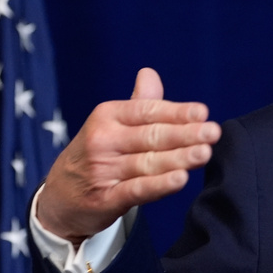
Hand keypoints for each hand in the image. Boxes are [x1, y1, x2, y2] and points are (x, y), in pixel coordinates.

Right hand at [36, 68, 221, 244]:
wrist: (59, 197)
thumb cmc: (98, 154)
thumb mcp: (112, 125)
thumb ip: (138, 104)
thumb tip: (150, 73)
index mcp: (107, 116)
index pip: (147, 111)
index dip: (176, 112)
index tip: (203, 113)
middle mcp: (103, 141)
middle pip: (151, 136)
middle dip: (185, 134)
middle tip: (212, 132)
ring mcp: (102, 171)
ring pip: (148, 163)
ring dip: (179, 158)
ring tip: (204, 153)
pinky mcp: (105, 199)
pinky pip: (137, 190)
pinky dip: (159, 185)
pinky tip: (181, 179)